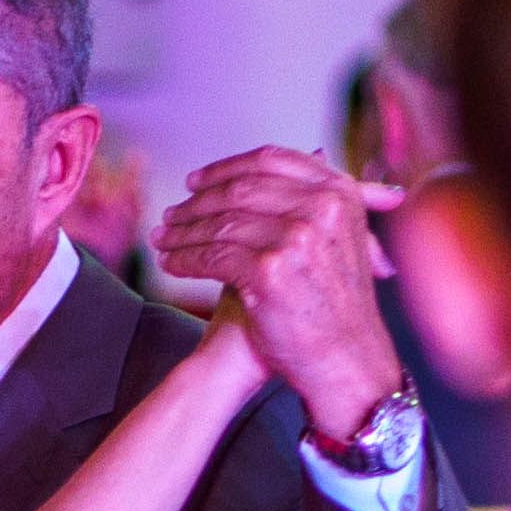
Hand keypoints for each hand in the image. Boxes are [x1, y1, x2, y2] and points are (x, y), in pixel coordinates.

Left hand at [152, 148, 411, 453]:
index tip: (196, 182)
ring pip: (222, 225)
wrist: (346, 360)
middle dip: (198, 203)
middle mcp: (321, 209)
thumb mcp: (341, 237)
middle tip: (171, 214)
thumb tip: (313, 150)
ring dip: (184, 233)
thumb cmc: (338, 306)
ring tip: (163, 240)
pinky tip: (170, 265)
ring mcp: (297, 239)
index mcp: (339, 193)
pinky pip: (213, 257)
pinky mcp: (270, 272)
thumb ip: (319, 196)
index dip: (226, 169)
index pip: (271, 161)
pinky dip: (185, 260)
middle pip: (241, 191)